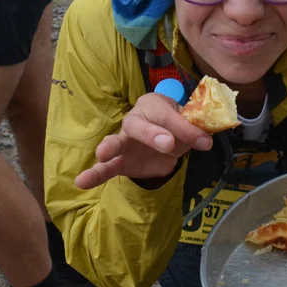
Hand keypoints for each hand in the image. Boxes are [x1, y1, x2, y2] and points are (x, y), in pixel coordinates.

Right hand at [75, 93, 213, 189]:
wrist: (166, 140)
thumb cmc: (175, 126)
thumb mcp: (188, 125)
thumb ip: (193, 130)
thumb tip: (205, 140)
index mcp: (154, 105)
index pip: (168, 115)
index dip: (185, 128)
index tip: (204, 142)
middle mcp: (135, 120)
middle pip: (139, 125)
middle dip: (152, 134)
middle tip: (168, 144)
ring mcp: (124, 140)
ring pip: (116, 142)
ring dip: (110, 147)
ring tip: (102, 154)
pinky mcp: (120, 161)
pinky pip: (106, 168)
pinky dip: (94, 174)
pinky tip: (81, 181)